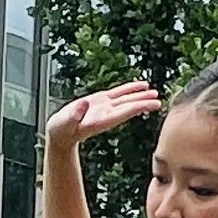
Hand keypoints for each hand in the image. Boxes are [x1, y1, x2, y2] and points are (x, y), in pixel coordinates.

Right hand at [46, 81, 161, 150]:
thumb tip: (84, 103)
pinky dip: (130, 89)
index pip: (124, 112)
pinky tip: (142, 85)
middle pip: (129, 107)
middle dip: (143, 103)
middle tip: (158, 101)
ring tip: (154, 92)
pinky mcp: (101, 100)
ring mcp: (105, 107)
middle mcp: (107, 114)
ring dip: (140, 95)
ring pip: (126, 99)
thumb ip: (74, 114)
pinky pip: (119, 93)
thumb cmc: (60, 130)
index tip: (152, 105)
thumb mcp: (64, 122)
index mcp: (101, 120)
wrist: (59, 133)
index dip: (139, 107)